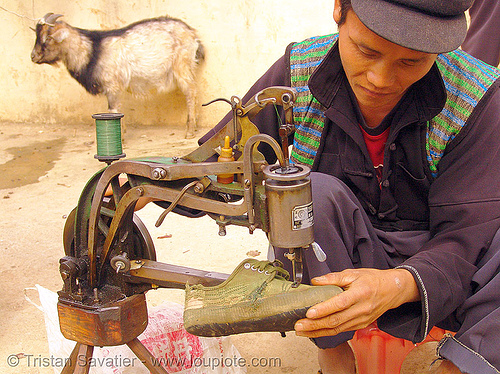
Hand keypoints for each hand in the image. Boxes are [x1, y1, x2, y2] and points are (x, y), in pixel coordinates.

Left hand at [294, 268, 418, 337]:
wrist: (392, 290)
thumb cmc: (373, 280)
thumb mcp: (354, 273)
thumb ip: (333, 277)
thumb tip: (316, 281)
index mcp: (360, 294)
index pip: (339, 304)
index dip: (323, 309)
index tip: (309, 312)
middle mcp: (361, 310)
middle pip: (335, 320)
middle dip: (314, 325)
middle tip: (298, 325)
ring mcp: (361, 320)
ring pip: (337, 329)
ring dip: (317, 332)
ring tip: (302, 331)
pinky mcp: (360, 326)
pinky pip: (341, 331)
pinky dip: (326, 332)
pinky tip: (314, 331)